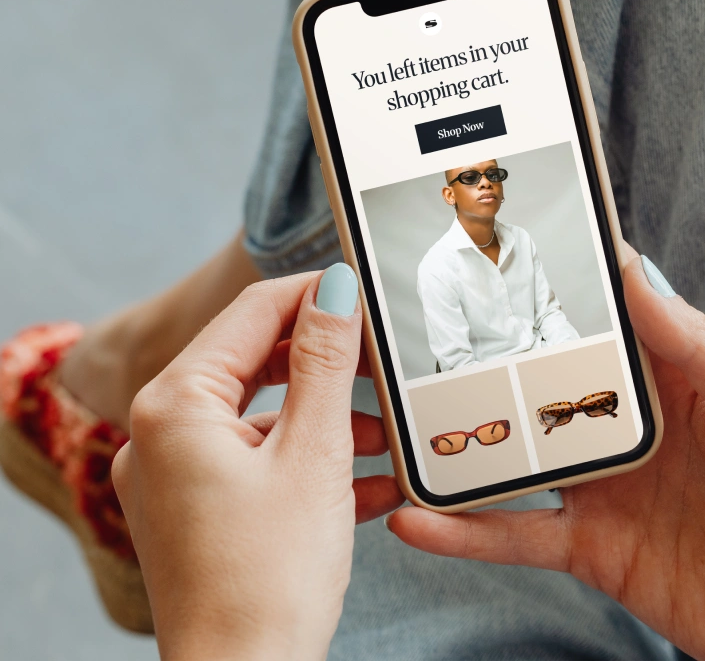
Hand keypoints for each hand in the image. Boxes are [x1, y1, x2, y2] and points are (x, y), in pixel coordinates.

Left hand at [112, 265, 403, 659]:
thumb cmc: (270, 579)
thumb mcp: (313, 452)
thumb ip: (325, 361)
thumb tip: (336, 289)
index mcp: (175, 406)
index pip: (251, 313)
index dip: (311, 292)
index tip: (360, 287)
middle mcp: (161, 432)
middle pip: (255, 361)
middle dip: (325, 362)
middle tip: (378, 360)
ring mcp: (176, 473)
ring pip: (262, 413)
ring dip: (325, 417)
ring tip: (382, 435)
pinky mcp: (197, 507)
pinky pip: (257, 459)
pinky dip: (308, 458)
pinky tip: (364, 481)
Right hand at [388, 254, 704, 660]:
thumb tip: (638, 280)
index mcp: (669, 379)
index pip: (598, 320)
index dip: (550, 287)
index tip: (490, 257)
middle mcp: (623, 425)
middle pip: (535, 383)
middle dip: (477, 361)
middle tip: (411, 340)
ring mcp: (600, 486)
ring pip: (510, 455)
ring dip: (453, 443)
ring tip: (394, 425)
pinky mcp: (588, 547)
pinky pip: (514, 535)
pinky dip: (463, 531)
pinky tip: (420, 520)